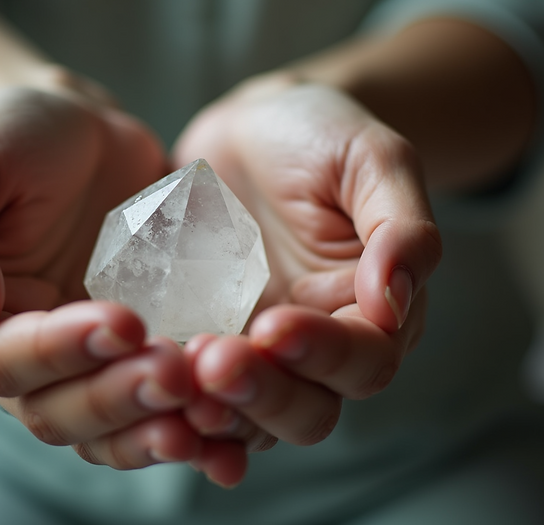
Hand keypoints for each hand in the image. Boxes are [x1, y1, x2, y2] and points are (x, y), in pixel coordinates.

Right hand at [0, 86, 203, 470]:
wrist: (82, 136)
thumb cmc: (15, 139)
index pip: (1, 360)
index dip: (60, 351)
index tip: (124, 321)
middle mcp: (16, 361)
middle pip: (55, 412)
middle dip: (115, 398)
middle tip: (175, 373)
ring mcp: (76, 370)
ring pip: (103, 430)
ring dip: (151, 427)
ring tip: (203, 406)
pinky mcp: (129, 364)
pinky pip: (150, 414)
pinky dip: (184, 429)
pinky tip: (224, 431)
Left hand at [172, 81, 441, 481]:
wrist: (255, 126)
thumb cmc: (323, 136)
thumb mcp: (374, 160)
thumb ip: (401, 228)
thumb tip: (396, 303)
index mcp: (374, 312)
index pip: (365, 361)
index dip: (324, 355)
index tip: (275, 324)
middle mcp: (321, 348)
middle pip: (309, 411)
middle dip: (263, 394)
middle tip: (213, 361)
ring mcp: (259, 354)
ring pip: (250, 418)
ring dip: (217, 411)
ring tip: (174, 376)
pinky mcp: (205, 344)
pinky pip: (195, 394)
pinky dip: (173, 405)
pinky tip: (141, 385)